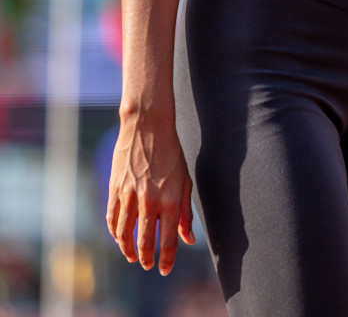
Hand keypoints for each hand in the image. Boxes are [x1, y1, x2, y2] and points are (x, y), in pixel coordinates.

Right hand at [106, 116, 194, 275]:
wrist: (147, 126)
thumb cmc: (170, 152)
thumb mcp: (184, 180)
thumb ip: (185, 212)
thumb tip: (188, 239)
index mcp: (170, 199)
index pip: (168, 240)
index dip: (167, 259)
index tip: (165, 270)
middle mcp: (149, 200)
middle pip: (144, 242)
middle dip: (146, 258)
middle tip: (147, 265)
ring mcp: (129, 195)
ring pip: (123, 235)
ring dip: (127, 249)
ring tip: (132, 255)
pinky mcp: (114, 189)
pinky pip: (111, 219)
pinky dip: (114, 233)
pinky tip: (119, 237)